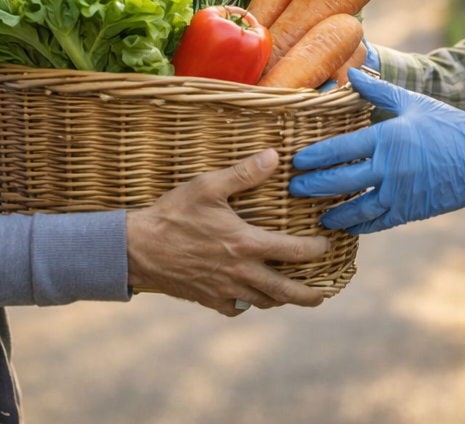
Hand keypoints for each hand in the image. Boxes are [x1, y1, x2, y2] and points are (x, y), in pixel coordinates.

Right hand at [125, 149, 330, 316]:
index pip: (294, 251)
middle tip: (322, 295)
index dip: (316, 250)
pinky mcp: (207, 299)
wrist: (138, 249)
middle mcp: (240, 272)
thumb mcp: (207, 187)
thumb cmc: (173, 214)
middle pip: (286, 291)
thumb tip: (274, 156)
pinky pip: (235, 308)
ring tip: (290, 295)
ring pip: (262, 302)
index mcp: (246, 244)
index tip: (326, 245)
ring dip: (280, 299)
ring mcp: (224, 289)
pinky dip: (247, 304)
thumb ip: (243, 173)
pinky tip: (248, 296)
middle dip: (309, 295)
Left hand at [289, 71, 464, 233]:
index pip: (340, 149)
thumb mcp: (413, 102)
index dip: (315, 157)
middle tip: (292, 189)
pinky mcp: (410, 211)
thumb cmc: (449, 126)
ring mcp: (399, 194)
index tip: (296, 161)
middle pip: (341, 182)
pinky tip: (345, 226)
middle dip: (313, 187)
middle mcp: (389, 169)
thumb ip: (379, 90)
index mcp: (387, 139)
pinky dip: (359, 226)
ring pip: (356, 209)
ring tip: (315, 214)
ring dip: (333, 212)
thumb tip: (352, 73)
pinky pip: (378, 223)